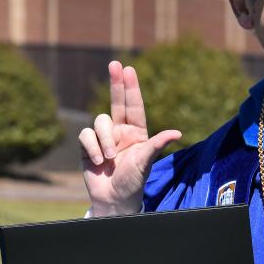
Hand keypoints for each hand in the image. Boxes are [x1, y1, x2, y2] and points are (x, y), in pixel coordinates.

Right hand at [78, 61, 181, 215]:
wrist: (113, 199)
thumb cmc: (133, 181)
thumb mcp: (146, 162)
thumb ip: (157, 144)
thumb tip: (177, 133)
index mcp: (136, 132)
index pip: (134, 105)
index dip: (131, 88)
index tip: (129, 69)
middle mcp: (120, 131)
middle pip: (117, 102)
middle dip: (116, 83)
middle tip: (115, 64)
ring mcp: (103, 138)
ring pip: (100, 122)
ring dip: (105, 140)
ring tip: (111, 158)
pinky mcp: (88, 146)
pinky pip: (86, 135)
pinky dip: (92, 148)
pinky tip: (99, 162)